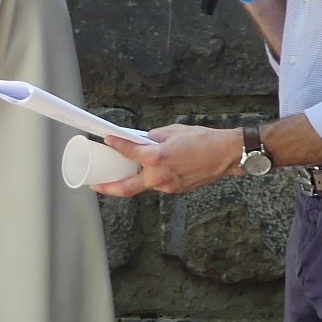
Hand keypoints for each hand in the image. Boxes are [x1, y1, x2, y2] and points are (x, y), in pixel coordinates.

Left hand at [95, 125, 241, 197]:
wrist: (226, 155)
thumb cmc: (204, 140)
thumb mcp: (174, 131)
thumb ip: (154, 137)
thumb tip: (142, 139)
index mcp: (156, 158)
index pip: (127, 152)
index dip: (115, 145)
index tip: (108, 140)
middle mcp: (159, 176)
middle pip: (126, 188)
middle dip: (107, 188)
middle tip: (95, 185)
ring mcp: (168, 186)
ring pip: (145, 184)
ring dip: (138, 176)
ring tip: (134, 167)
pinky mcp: (177, 190)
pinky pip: (160, 184)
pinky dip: (155, 177)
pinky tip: (160, 168)